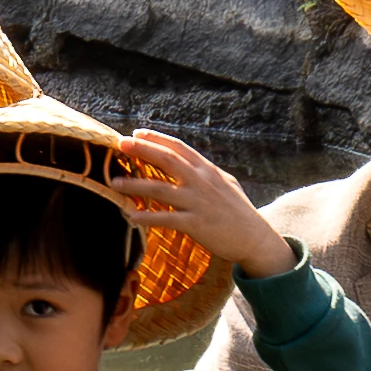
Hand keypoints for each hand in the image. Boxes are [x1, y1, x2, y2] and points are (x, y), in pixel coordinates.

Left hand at [98, 128, 291, 278]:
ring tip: (115, 183)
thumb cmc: (238, 211)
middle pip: (167, 160)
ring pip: (160, 189)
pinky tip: (130, 216)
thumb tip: (185, 161)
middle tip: (120, 144)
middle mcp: (201, 182)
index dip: (156, 138)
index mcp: (207, 170)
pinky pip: (166, 219)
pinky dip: (147, 217)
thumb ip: (204, 172)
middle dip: (142, 150)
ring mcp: (198, 202)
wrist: (255, 238)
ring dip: (135, 185)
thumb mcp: (224, 183)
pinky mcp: (196, 223)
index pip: (178, 148)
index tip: (136, 133)